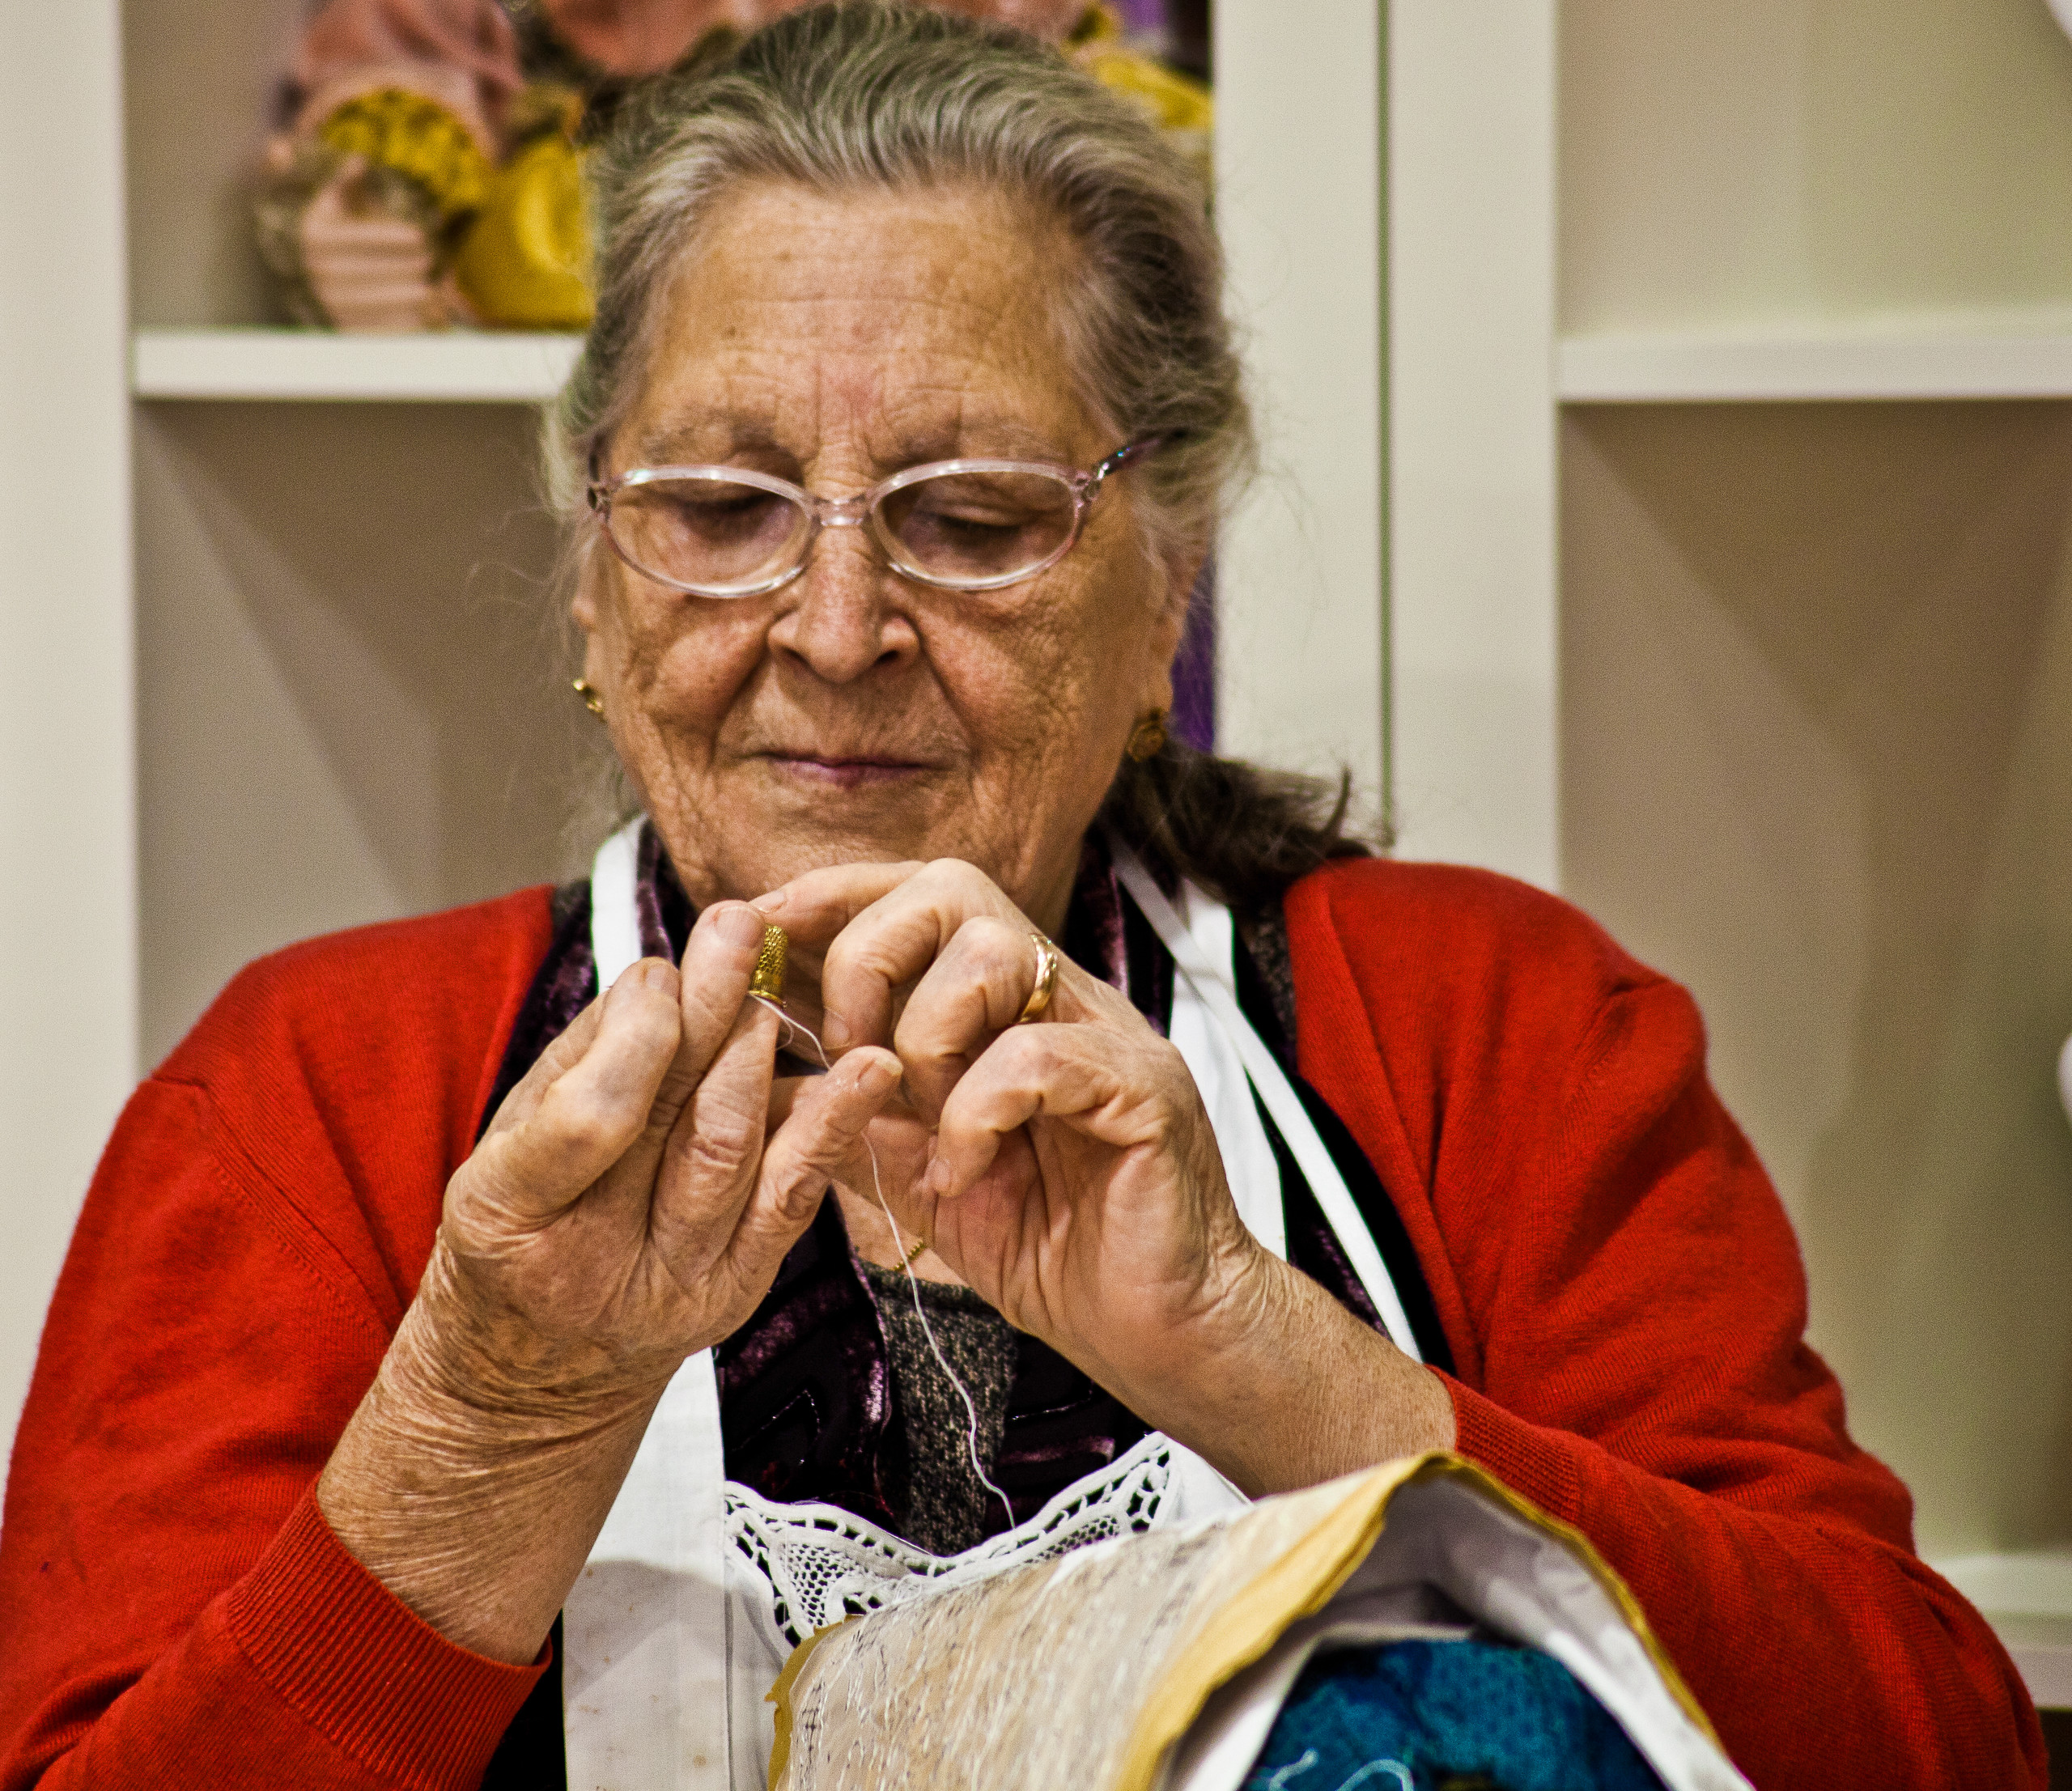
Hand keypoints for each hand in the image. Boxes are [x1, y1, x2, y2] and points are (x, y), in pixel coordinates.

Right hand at [300, 154, 464, 330]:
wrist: (309, 275)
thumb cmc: (333, 232)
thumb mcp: (334, 204)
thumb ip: (346, 184)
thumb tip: (359, 160)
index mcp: (314, 238)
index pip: (354, 238)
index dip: (389, 237)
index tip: (421, 236)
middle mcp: (316, 272)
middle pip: (362, 272)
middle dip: (399, 267)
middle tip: (432, 261)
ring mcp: (327, 303)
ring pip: (366, 304)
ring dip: (401, 299)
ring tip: (431, 293)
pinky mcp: (340, 327)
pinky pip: (368, 330)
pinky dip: (396, 327)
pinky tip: (423, 321)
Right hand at [318, 899, 898, 1660]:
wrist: (532, 1373)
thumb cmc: (514, 1229)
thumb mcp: (501, 1149)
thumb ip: (578, 1067)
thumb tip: (663, 976)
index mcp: (508, 1215)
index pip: (588, 1117)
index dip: (637, 1035)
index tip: (662, 968)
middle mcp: (593, 1261)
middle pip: (675, 1123)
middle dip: (713, 1014)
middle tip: (741, 927)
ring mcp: (674, 1286)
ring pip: (735, 1155)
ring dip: (761, 1060)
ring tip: (770, 992)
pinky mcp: (735, 1294)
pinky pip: (790, 1201)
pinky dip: (828, 1129)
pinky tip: (865, 1072)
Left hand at [761, 861, 1261, 1401]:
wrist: (1156, 1332)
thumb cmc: (1051, 1251)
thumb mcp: (924, 1174)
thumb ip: (861, 1112)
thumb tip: (771, 1068)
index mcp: (1009, 1003)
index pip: (918, 893)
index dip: (833, 898)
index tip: (761, 933)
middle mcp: (1061, 998)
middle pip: (950, 887)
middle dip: (866, 959)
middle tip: (849, 1056)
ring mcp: (1108, 1034)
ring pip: (992, 951)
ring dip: (925, 1037)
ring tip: (928, 1122)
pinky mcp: (1143, 1088)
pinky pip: (1035, 1055)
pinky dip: (975, 1114)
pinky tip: (968, 1175)